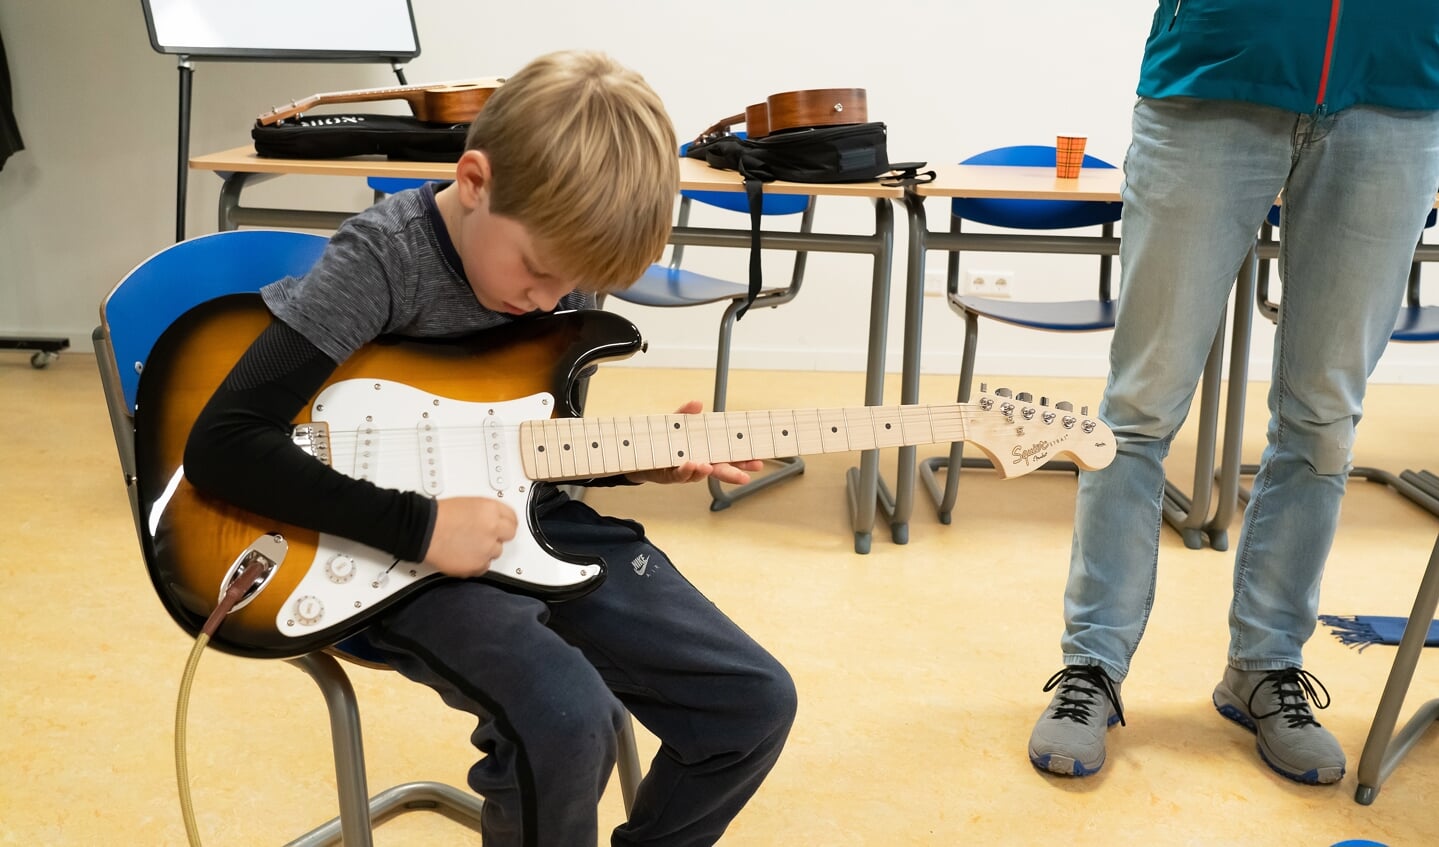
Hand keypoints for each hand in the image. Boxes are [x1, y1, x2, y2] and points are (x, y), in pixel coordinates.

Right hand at [422, 497, 517, 577]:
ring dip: (486, 549)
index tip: (504, 525)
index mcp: (491, 510)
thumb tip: (493, 520)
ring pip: (496, 552)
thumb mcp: (469, 504)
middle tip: (487, 536)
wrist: (422, 531)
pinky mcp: (477, 565)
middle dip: (499, 535)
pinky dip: (476, 563)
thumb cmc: (438, 516)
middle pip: (509, 535)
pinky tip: (464, 555)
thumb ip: (486, 513)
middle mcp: (492, 529)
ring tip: (468, 544)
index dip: (507, 522)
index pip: (513, 518)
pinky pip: (484, 567)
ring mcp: (486, 549)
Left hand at [626, 400, 764, 484]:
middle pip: (720, 469)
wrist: (638, 452)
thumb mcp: (675, 422)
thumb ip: (686, 414)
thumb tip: (697, 403)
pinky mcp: (670, 474)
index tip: (757, 460)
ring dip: (706, 471)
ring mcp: (685, 470)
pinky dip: (686, 470)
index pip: (728, 455)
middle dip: (733, 473)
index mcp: (705, 450)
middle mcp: (698, 462)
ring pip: (700, 474)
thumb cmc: (662, 439)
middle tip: (745, 475)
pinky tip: (691, 465)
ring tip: (708, 466)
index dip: (742, 459)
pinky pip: (680, 475)